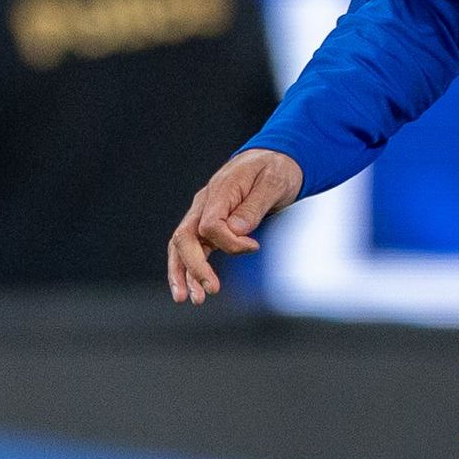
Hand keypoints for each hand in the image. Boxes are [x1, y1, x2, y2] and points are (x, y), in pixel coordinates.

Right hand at [168, 149, 305, 303]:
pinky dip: (188, 270)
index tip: (254, 247)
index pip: (210, 224)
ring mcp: (203, 213)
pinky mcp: (208, 224)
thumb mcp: (274, 183)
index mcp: (221, 190)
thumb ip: (254, 207)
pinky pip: (192, 248)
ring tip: (191, 300)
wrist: (275, 158)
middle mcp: (205, 202)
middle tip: (210, 290)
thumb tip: (237, 230)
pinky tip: (190, 290)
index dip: (230, 242)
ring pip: (181, 246)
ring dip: (184, 274)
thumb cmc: (276, 169)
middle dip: (195, 267)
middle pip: (185, 237)